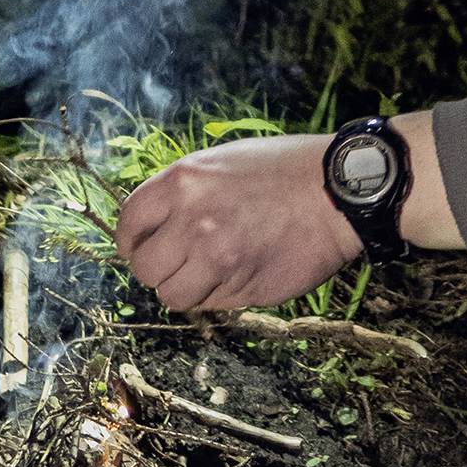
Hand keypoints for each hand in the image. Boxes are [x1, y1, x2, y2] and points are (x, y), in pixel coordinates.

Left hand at [114, 133, 361, 312]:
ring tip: (212, 272)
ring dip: (187, 288)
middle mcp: (191, 221)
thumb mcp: (222, 161)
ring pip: (172, 295)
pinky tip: (240, 273)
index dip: (133, 241)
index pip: (129, 223)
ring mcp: (216, 258)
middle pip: (144, 268)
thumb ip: (184, 193)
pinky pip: (210, 304)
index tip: (142, 247)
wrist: (337, 191)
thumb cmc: (283, 170)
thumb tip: (157, 227)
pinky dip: (217, 297)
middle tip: (180, 263)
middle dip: (159, 269)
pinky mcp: (241, 286)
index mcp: (182, 182)